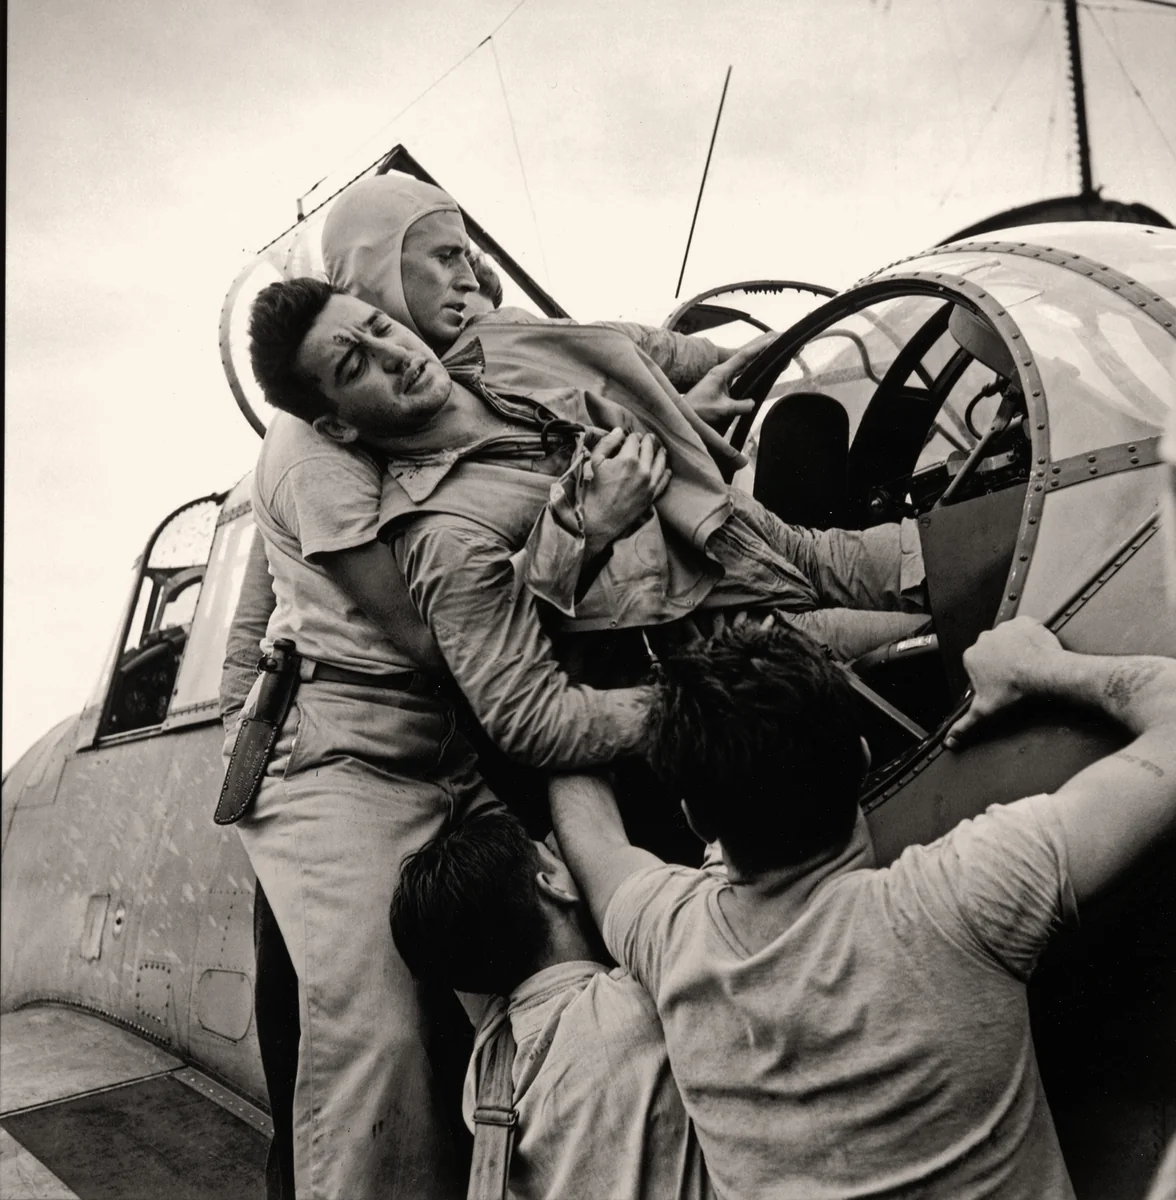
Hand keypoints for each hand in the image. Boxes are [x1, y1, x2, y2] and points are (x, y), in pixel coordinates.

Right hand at [581, 428, 670, 559]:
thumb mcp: (595, 462)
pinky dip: (666, 473)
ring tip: (661, 449)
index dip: (631, 436)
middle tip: (648, 438)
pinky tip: (667, 469)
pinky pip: (663, 481)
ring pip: (660, 462)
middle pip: (649, 448)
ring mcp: (649, 483)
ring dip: (660, 454)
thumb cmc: (595, 489)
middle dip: (647, 441)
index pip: (634, 439)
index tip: (630, 437)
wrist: (601, 518)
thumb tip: (619, 431)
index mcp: (628, 459)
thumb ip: (607, 443)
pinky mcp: (652, 495)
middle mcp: (643, 469)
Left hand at [683, 333, 776, 426]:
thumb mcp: (721, 410)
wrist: (684, 414)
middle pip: (744, 357)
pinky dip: (749, 370)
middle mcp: (721, 372)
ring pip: (742, 365)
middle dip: (760, 350)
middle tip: (775, 344)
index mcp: (721, 372)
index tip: (772, 341)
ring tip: (770, 354)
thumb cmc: (698, 410)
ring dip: (755, 359)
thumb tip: (753, 404)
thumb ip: (739, 406)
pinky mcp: (721, 385)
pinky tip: (756, 370)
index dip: (758, 348)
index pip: (743, 356)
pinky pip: (738, 374)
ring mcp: (721, 378)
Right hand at [944, 617, 1062, 749]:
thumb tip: (950, 739)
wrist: (1044, 674)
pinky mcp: (1024, 623)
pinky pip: (1025, 628)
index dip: (989, 675)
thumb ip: (964, 726)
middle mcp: (984, 639)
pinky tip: (1034, 651)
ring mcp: (1004, 629)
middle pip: (992, 651)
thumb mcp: (985, 712)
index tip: (1000, 682)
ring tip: (1026, 665)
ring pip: (1008, 639)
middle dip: (1001, 661)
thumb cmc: (1016, 689)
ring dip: (1015, 649)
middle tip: (1015, 675)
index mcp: (971, 657)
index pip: (977, 665)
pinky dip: (1030, 637)